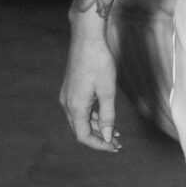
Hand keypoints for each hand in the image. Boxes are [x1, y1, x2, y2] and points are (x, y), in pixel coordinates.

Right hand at [60, 20, 122, 154]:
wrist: (87, 39)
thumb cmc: (99, 62)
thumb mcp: (107, 91)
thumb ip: (107, 116)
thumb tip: (108, 137)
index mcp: (75, 107)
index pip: (84, 136)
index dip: (99, 145)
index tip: (114, 148)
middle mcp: (67, 104)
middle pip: (80, 130)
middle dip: (99, 138)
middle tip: (118, 143)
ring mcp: (67, 96)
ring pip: (80, 120)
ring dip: (96, 128)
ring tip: (116, 133)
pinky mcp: (71, 89)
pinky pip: (80, 109)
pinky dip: (92, 116)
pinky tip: (105, 117)